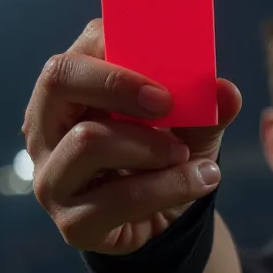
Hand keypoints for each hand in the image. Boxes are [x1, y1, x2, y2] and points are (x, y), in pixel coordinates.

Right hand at [24, 19, 241, 254]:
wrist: (165, 224)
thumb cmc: (166, 164)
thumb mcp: (191, 131)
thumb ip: (206, 111)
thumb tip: (226, 91)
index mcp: (69, 96)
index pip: (76, 51)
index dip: (115, 48)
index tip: (162, 64)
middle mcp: (46, 131)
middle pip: (58, 80)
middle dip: (117, 84)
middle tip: (166, 102)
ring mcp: (52, 178)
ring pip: (89, 141)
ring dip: (152, 146)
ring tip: (186, 156)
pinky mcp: (73, 222)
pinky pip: (119, 197)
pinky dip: (169, 187)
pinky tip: (199, 182)